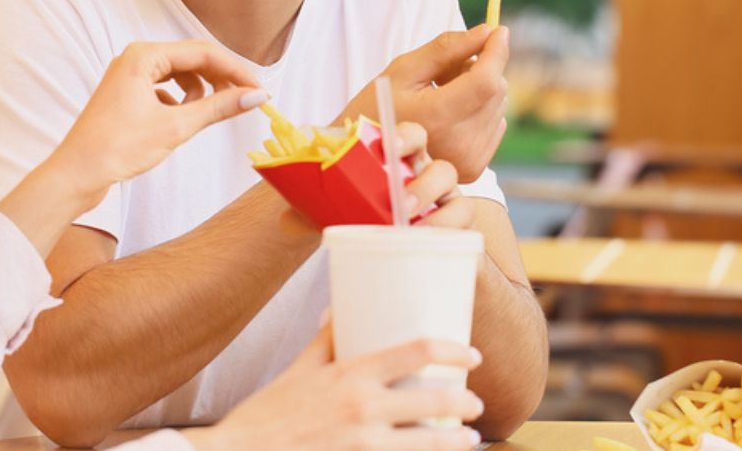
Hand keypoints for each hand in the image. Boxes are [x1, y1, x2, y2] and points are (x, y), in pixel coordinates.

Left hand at [52, 40, 264, 188]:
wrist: (75, 175)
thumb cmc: (116, 148)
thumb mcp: (175, 127)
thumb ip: (218, 108)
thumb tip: (254, 96)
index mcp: (144, 56)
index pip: (203, 52)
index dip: (236, 70)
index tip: (259, 89)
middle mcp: (135, 58)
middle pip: (192, 60)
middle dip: (220, 79)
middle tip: (245, 100)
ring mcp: (129, 76)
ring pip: (180, 75)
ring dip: (199, 92)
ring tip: (204, 115)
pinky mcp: (127, 95)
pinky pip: (165, 89)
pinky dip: (180, 103)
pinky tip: (179, 121)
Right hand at [189, 325, 483, 450]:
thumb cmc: (266, 416)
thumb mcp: (297, 370)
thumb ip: (325, 339)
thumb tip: (337, 305)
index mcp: (350, 375)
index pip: (418, 351)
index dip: (453, 351)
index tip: (472, 356)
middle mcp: (363, 408)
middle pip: (435, 400)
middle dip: (464, 403)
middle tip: (474, 405)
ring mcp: (365, 446)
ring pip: (429, 442)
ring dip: (456, 440)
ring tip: (468, 439)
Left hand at [274, 124, 473, 234]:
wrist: (387, 253)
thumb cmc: (363, 221)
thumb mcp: (334, 213)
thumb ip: (312, 213)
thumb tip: (286, 219)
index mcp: (401, 161)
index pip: (412, 135)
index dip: (404, 136)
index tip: (390, 146)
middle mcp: (429, 177)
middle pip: (442, 166)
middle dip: (424, 182)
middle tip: (399, 202)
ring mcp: (447, 203)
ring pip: (459, 198)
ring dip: (440, 212)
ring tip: (412, 228)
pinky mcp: (458, 230)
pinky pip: (466, 226)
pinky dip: (451, 233)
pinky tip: (430, 246)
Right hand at [342, 25, 509, 182]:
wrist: (366, 155)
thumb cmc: (376, 107)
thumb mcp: (404, 70)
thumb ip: (446, 49)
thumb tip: (486, 32)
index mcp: (437, 117)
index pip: (485, 80)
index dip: (496, 52)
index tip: (497, 30)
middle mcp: (459, 143)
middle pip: (495, 91)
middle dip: (481, 69)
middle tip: (446, 69)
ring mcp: (469, 160)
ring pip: (498, 106)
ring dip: (480, 90)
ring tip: (443, 92)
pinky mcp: (474, 168)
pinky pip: (495, 125)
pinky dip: (480, 111)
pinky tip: (451, 113)